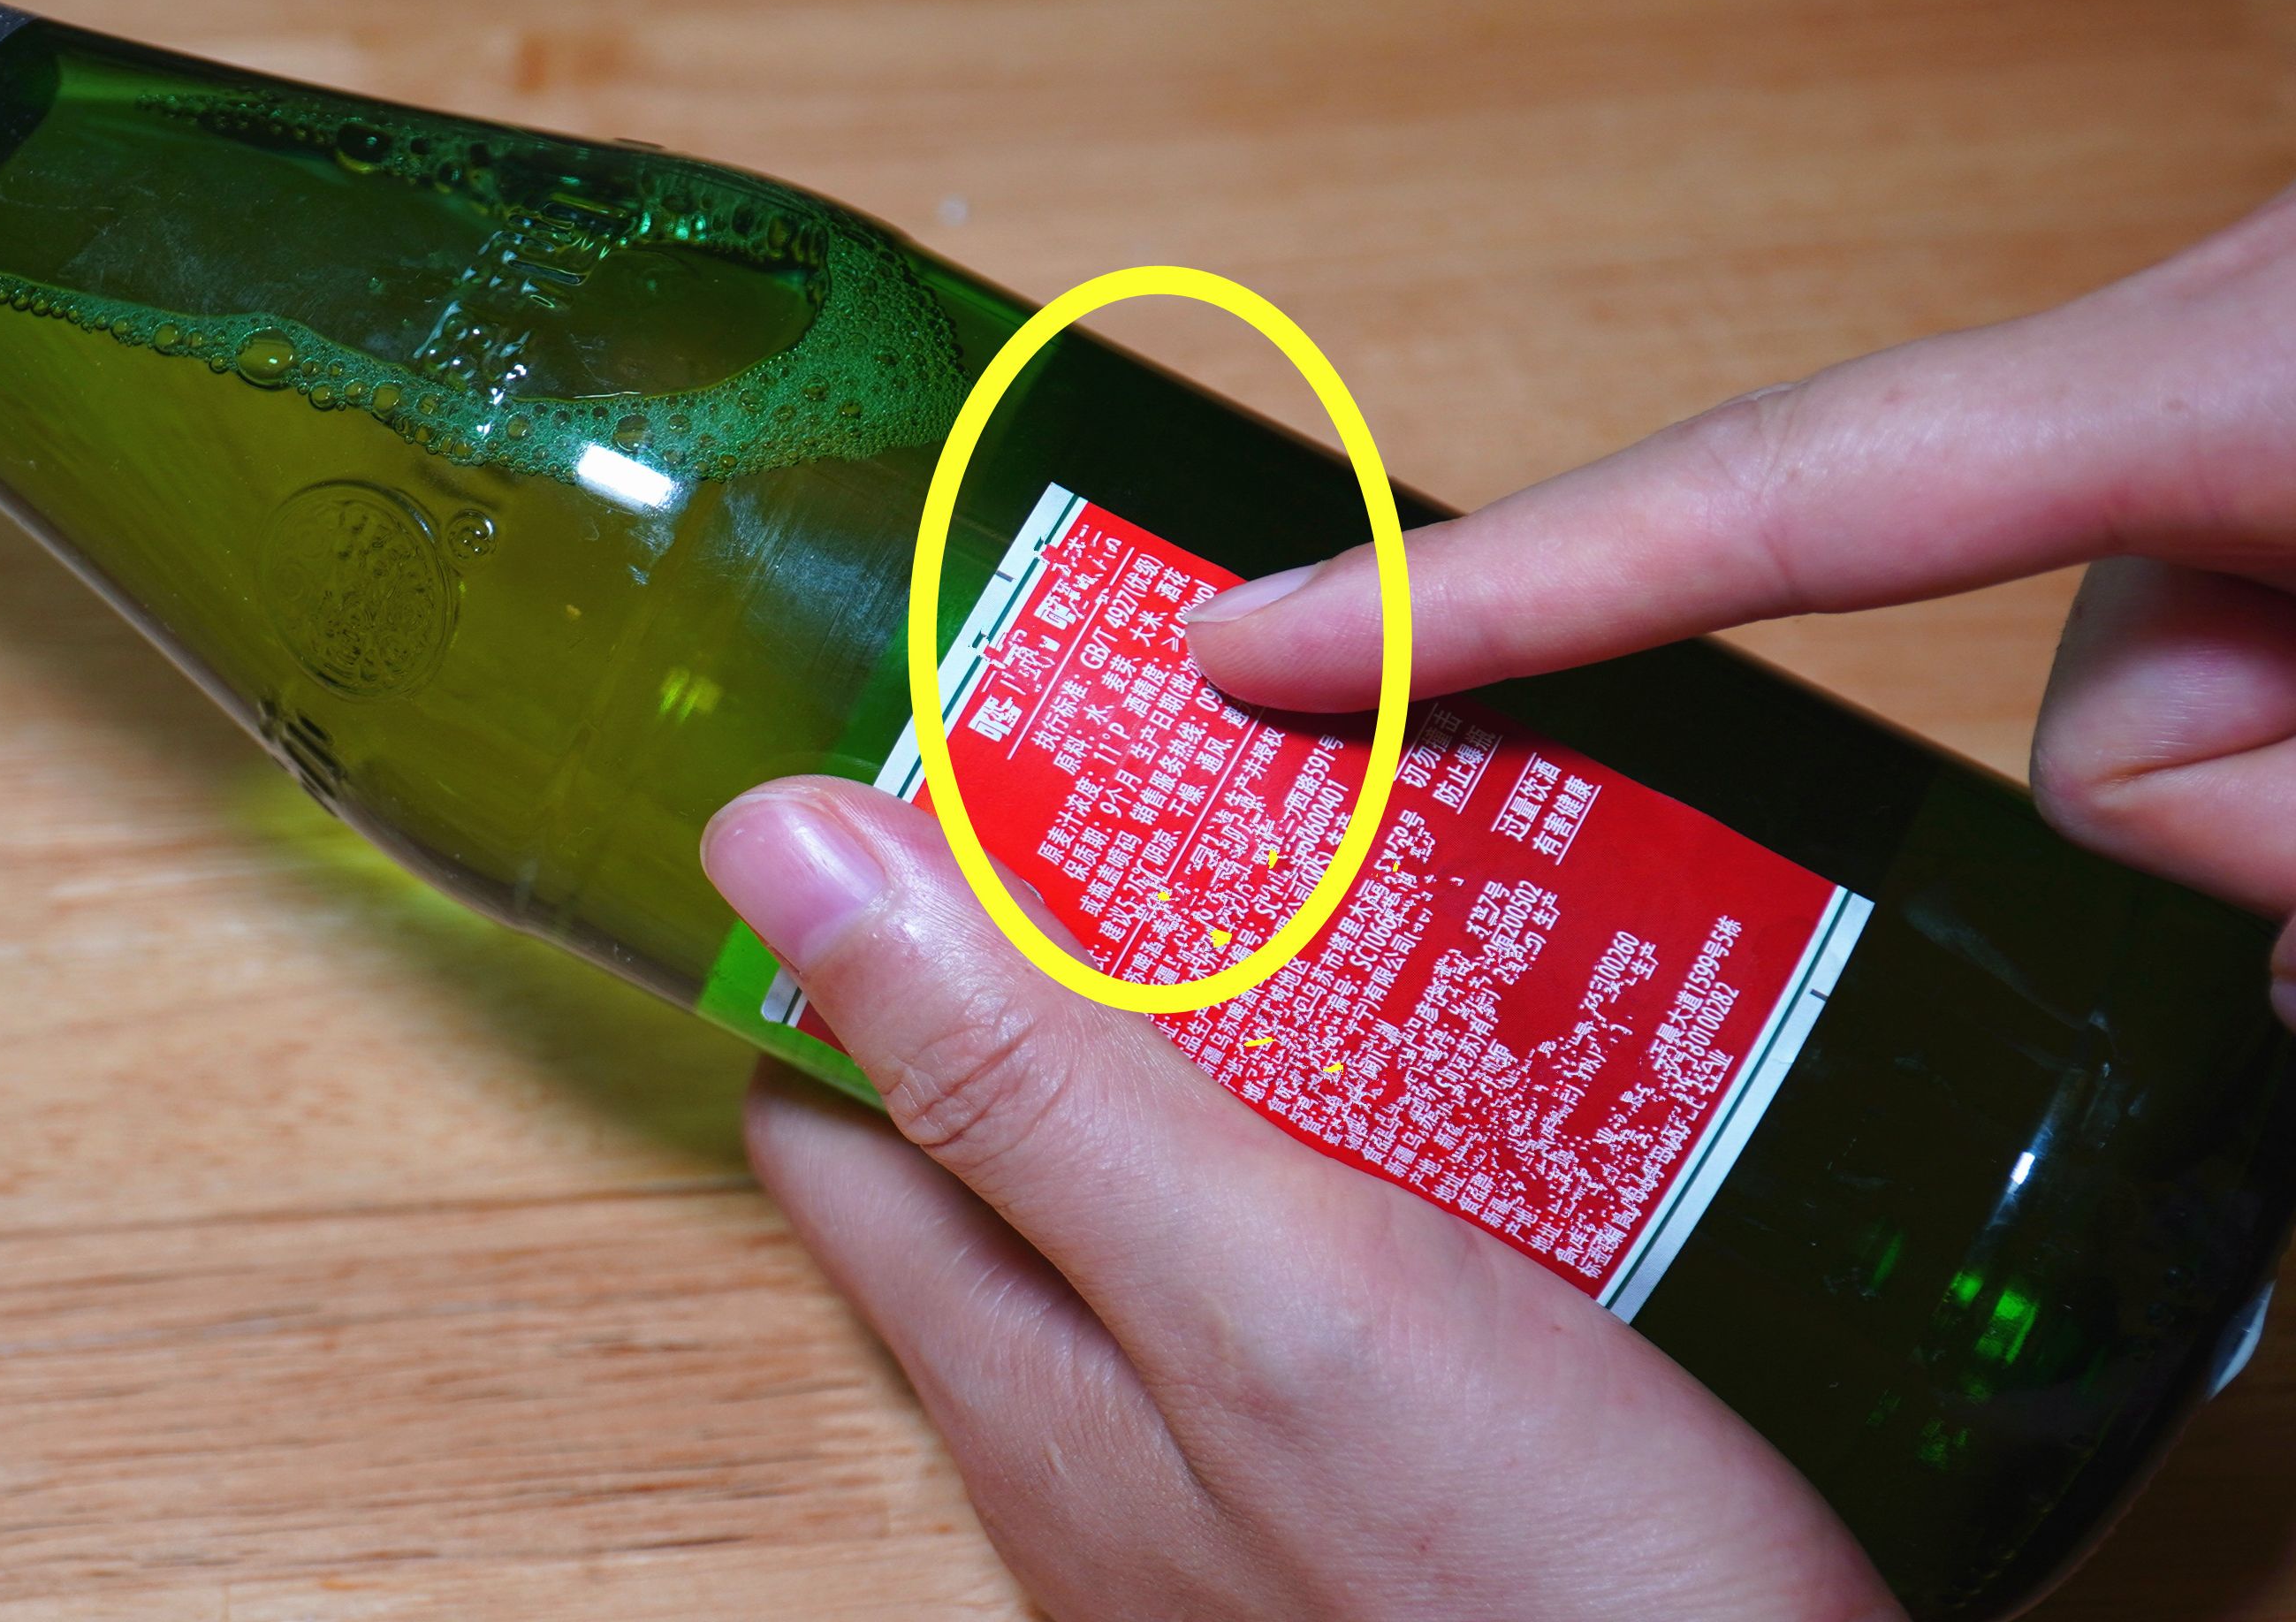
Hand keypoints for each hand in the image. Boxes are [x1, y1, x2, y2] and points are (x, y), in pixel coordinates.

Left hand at [704, 779, 1900, 1621]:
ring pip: (1190, 1165)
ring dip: (1250, 1013)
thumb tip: (772, 852)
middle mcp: (1104, 1409)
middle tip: (1194, 768)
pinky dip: (1385, 1115)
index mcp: (1017, 1360)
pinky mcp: (1400, 1451)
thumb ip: (1019, 1087)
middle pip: (1016, 1115)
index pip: (829, 1102)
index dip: (852, 926)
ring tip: (1357, 866)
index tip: (950, 760)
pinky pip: (1339, 1240)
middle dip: (1080, 936)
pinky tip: (1491, 1047)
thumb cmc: (1524, 1606)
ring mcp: (1251, 1441)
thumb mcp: (1252, 1289)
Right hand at [1183, 189, 2295, 1014]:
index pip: (1771, 494)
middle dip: (2207, 795)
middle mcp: (2202, 343)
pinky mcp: (2272, 404)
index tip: (1251, 642)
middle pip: (2054, 692)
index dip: (1486, 585)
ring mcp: (2236, 368)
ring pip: (2157, 697)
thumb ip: (2289, 833)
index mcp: (2235, 376)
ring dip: (2287, 778)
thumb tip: (2262, 959)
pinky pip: (2223, 642)